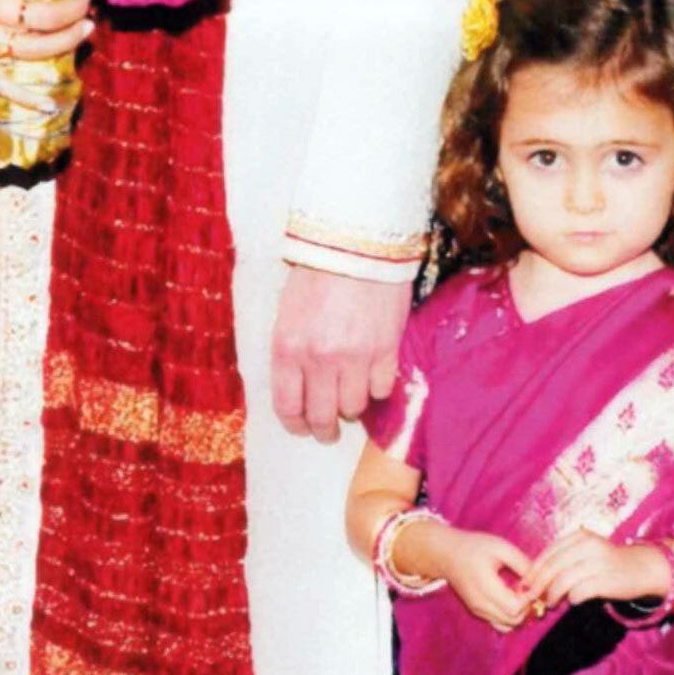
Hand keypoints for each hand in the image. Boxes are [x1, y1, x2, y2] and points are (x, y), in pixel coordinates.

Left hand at [269, 264, 407, 440]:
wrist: (356, 243)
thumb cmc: (318, 273)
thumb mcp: (288, 313)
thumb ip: (291, 352)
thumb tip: (299, 386)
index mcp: (287, 348)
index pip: (288, 406)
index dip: (296, 425)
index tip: (303, 428)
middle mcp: (318, 359)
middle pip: (322, 417)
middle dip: (324, 430)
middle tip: (329, 431)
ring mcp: (354, 358)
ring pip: (353, 408)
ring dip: (352, 406)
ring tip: (352, 396)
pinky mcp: (385, 350)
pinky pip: (381, 390)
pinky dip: (377, 388)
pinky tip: (374, 375)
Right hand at [425, 524, 536, 631]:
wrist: (447, 554)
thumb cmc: (474, 547)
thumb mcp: (501, 547)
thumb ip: (522, 563)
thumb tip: (539, 580)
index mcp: (486, 586)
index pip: (515, 608)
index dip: (528, 599)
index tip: (531, 583)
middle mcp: (481, 604)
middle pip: (513, 621)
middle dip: (526, 608)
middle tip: (527, 588)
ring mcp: (478, 611)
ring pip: (507, 626)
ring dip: (519, 614)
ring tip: (519, 593)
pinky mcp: (477, 613)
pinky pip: (499, 623)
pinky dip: (509, 616)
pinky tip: (509, 598)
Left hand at [517, 527, 673, 614]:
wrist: (641, 568)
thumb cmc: (607, 563)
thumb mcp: (585, 552)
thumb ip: (563, 560)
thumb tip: (535, 580)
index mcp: (579, 537)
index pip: (548, 553)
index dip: (534, 570)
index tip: (525, 584)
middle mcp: (588, 546)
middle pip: (553, 566)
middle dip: (539, 584)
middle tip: (532, 597)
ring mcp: (599, 562)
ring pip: (564, 580)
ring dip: (553, 594)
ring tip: (551, 603)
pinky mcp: (608, 580)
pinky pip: (581, 591)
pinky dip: (572, 598)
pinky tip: (572, 601)